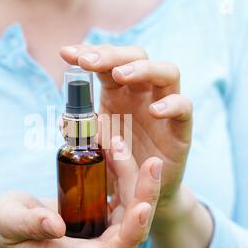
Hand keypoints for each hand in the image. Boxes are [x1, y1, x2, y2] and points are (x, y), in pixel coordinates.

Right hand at [0, 138, 162, 247]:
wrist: (12, 219)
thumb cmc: (7, 223)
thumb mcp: (9, 220)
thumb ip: (29, 224)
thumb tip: (56, 226)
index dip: (130, 233)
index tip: (143, 206)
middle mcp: (93, 247)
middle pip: (131, 230)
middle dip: (144, 196)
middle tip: (151, 164)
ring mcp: (100, 231)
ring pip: (131, 210)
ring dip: (136, 180)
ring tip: (124, 146)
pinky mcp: (101, 214)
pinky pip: (122, 197)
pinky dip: (123, 174)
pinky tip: (116, 150)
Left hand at [60, 45, 191, 221]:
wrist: (142, 195)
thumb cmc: (117, 165)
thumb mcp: (93, 146)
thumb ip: (81, 133)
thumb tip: (62, 122)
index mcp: (118, 92)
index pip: (107, 62)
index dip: (88, 53)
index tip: (66, 54)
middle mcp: (143, 93)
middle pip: (136, 56)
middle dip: (111, 54)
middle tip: (88, 62)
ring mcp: (164, 107)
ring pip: (167, 72)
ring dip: (142, 68)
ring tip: (119, 75)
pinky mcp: (181, 128)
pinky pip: (184, 107)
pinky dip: (172, 105)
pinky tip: (154, 111)